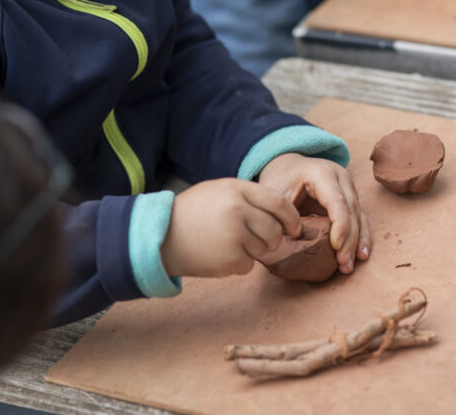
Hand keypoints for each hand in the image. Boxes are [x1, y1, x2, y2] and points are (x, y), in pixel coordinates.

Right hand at [160, 178, 300, 277]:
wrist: (162, 235)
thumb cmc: (193, 212)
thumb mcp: (220, 191)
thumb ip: (249, 197)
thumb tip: (283, 214)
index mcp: (238, 189)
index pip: (280, 203)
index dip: (291, 218)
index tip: (294, 228)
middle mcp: (239, 210)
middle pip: (275, 230)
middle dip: (272, 239)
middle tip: (259, 240)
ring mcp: (235, 236)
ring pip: (264, 249)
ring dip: (253, 251)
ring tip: (229, 243)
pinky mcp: (230, 259)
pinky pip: (249, 265)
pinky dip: (239, 263)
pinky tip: (220, 254)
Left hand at [257, 153, 371, 273]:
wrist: (289, 164)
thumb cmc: (281, 177)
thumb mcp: (274, 191)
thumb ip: (278, 212)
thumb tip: (280, 241)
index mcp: (322, 173)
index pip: (337, 200)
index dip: (340, 224)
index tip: (336, 246)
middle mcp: (341, 179)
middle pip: (351, 211)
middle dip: (349, 239)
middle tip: (342, 263)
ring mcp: (348, 189)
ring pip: (359, 217)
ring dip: (356, 242)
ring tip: (348, 265)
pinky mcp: (350, 200)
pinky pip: (360, 219)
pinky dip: (361, 237)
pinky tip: (361, 255)